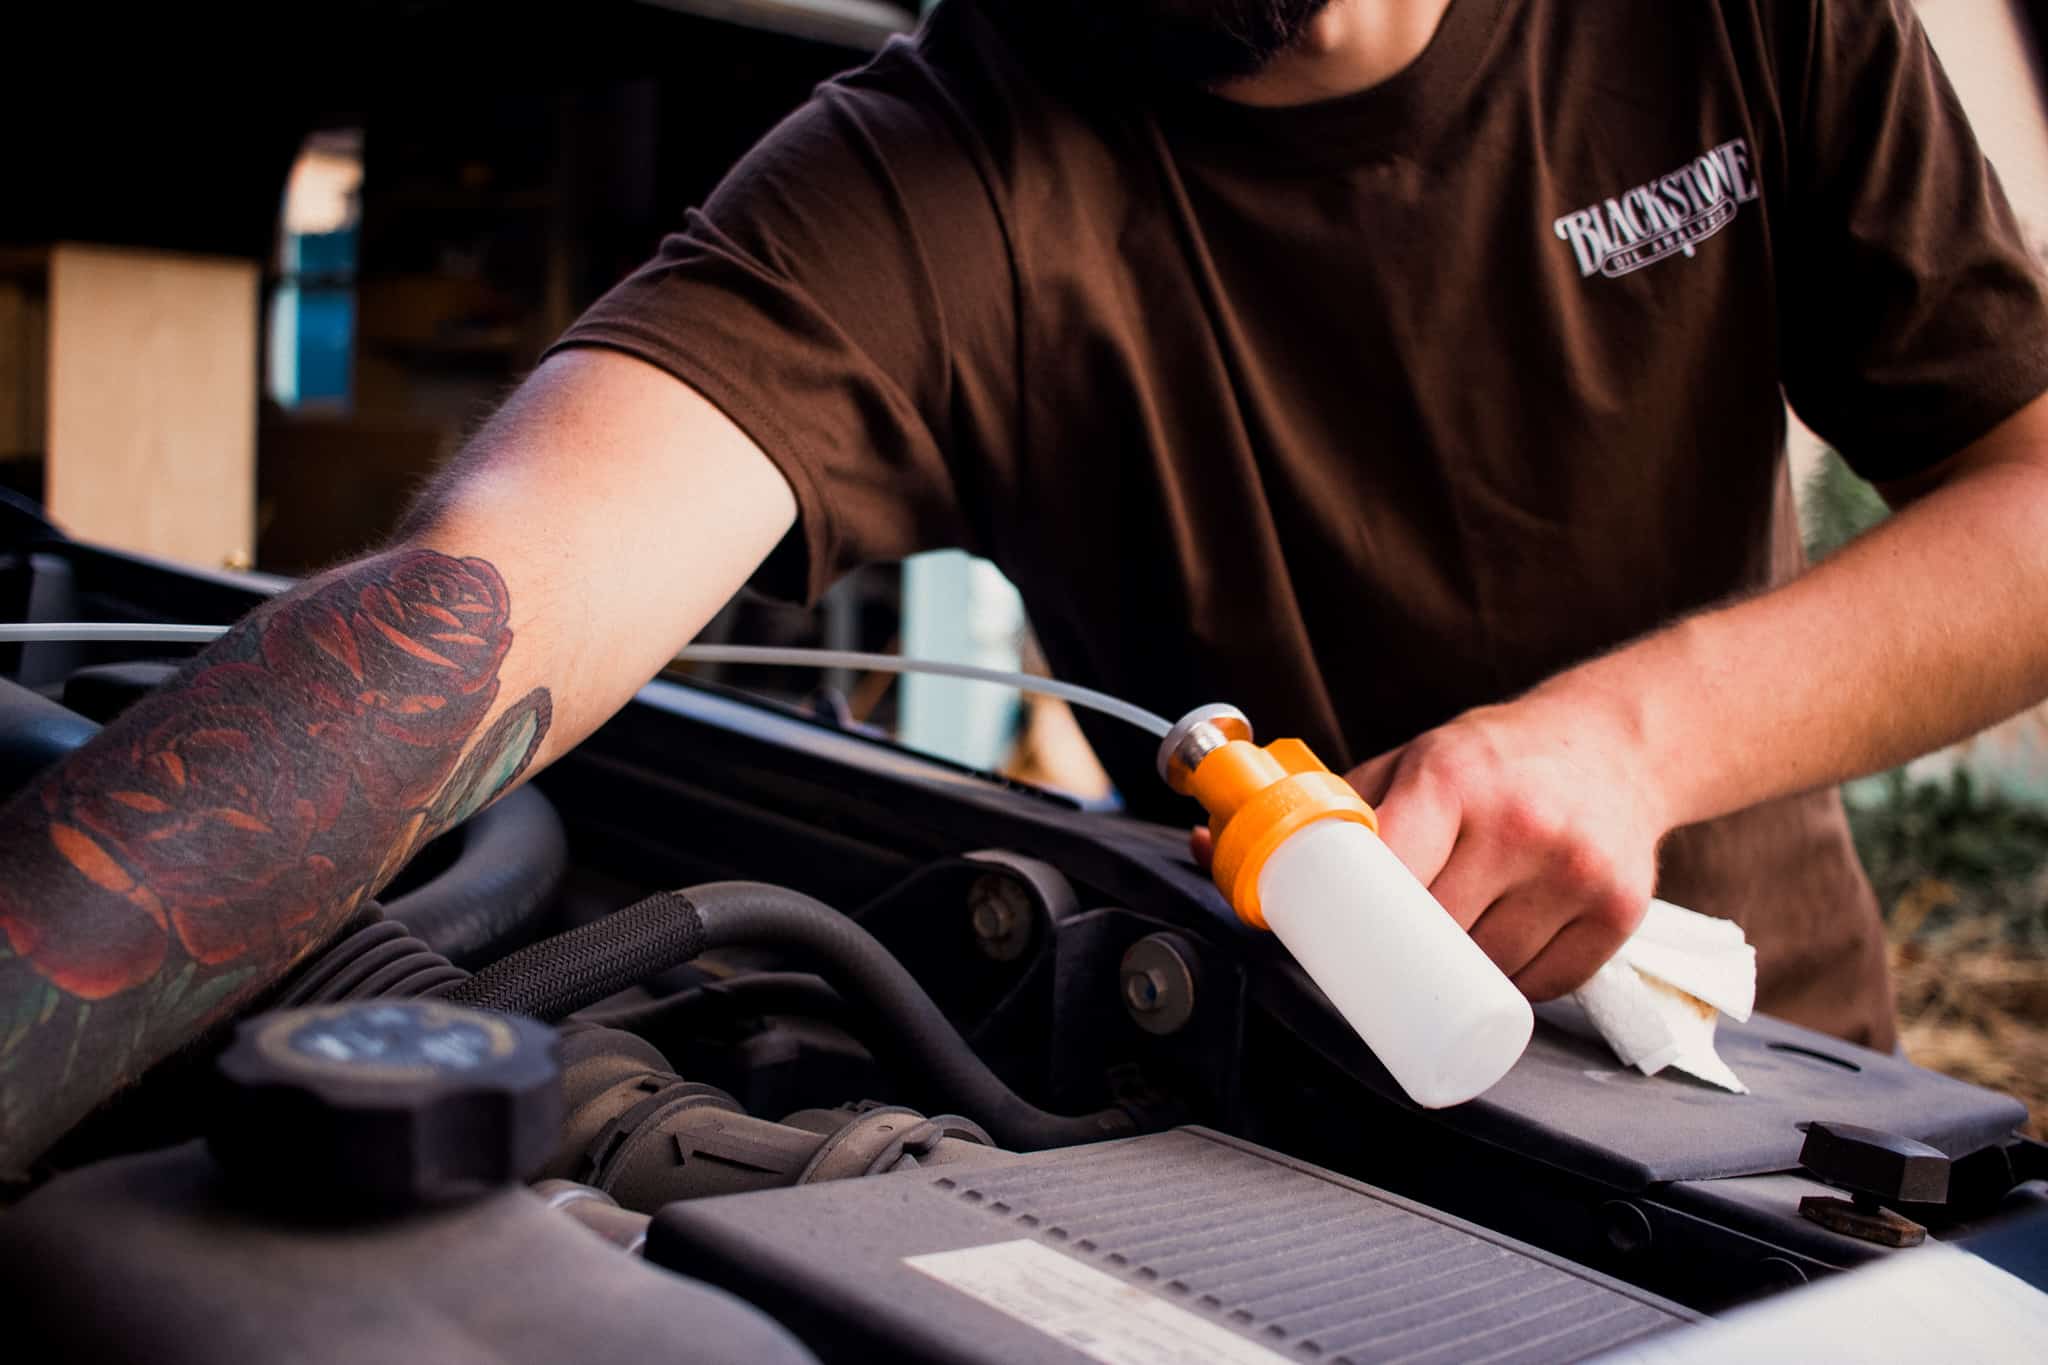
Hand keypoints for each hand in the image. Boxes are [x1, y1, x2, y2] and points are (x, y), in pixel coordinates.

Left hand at [1342, 693, 1667, 1000]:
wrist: (1615, 743)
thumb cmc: (1498, 760)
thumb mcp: (1418, 758)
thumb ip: (1350, 808)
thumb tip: (1252, 858)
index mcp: (1453, 776)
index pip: (1391, 872)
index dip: (1361, 918)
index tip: (1345, 941)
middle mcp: (1520, 821)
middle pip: (1437, 933)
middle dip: (1410, 948)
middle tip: (1399, 940)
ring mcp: (1576, 869)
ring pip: (1490, 970)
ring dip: (1464, 975)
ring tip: (1461, 931)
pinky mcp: (1619, 908)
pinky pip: (1546, 983)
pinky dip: (1518, 982)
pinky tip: (1511, 943)